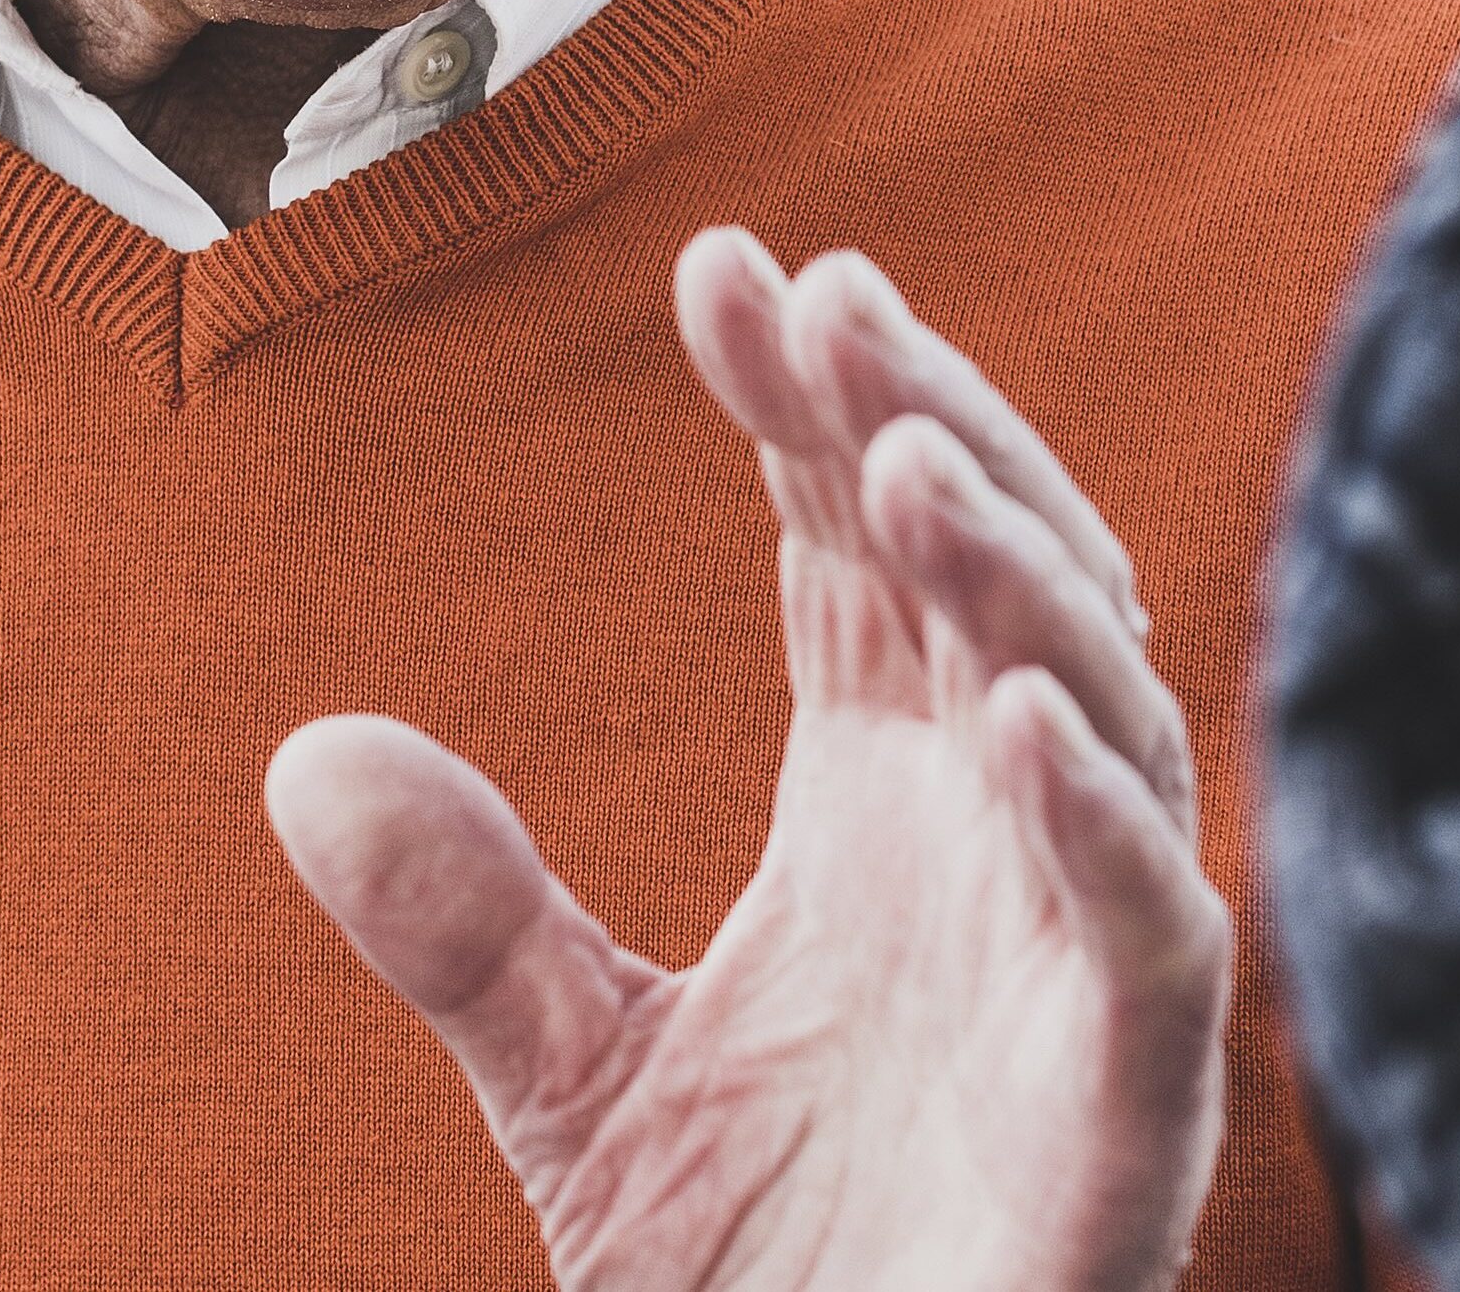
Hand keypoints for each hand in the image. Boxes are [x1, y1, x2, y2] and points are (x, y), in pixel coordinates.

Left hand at [270, 230, 1227, 1291]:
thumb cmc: (764, 1285)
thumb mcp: (574, 1081)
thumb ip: (468, 924)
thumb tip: (308, 756)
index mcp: (888, 807)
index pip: (862, 553)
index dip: (812, 407)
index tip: (722, 270)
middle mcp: (1004, 849)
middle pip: (998, 578)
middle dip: (926, 425)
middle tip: (825, 301)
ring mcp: (1082, 966)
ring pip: (1098, 714)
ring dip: (1014, 579)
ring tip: (897, 464)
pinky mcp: (1135, 1106)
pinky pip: (1151, 933)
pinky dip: (1099, 819)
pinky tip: (1006, 719)